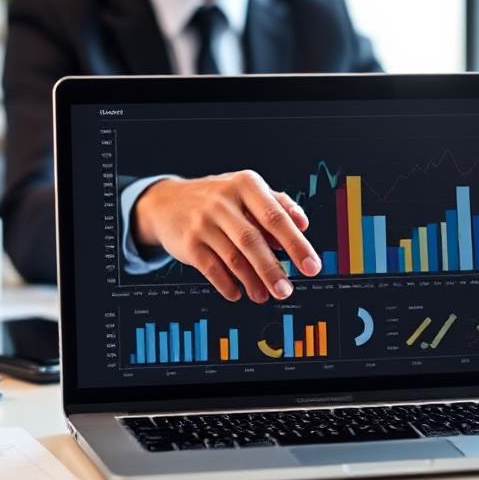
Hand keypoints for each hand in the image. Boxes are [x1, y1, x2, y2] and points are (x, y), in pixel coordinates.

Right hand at [132, 170, 320, 302]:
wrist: (166, 202)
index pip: (276, 217)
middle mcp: (223, 201)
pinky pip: (212, 269)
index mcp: (245, 184)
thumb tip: (303, 224)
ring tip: (265, 295)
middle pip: (253, 240)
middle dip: (273, 269)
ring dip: (252, 282)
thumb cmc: (217, 198)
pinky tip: (238, 293)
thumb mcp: (246, 190)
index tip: (311, 266)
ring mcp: (203, 222)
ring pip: (233, 258)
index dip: (296, 244)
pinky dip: (227, 285)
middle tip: (286, 290)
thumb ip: (278, 204)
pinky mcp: (188, 243)